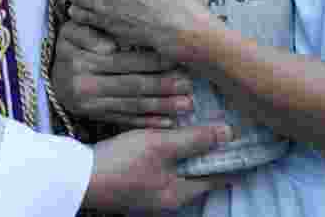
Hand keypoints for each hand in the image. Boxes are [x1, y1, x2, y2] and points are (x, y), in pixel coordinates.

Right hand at [52, 20, 193, 127]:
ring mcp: (91, 105)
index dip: (152, 61)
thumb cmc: (69, 46)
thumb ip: (88, 33)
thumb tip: (111, 46)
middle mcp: (87, 85)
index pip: (125, 62)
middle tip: (189, 86)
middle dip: (164, 86)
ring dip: (161, 106)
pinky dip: (147, 122)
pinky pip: (125, 120)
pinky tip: (168, 122)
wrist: (51, 77)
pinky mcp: (96, 117)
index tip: (177, 60)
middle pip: (132, 86)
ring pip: (132, 105)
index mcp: (84, 62)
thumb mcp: (71, 31)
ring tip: (186, 105)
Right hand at [84, 125, 235, 212]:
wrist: (75, 177)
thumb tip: (229, 133)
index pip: (218, 177)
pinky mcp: (134, 184)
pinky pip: (163, 167)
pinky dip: (172, 153)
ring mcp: (149, 194)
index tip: (249, 140)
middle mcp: (167, 200)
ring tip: (202, 125)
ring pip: (181, 170)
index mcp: (179, 195)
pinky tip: (170, 135)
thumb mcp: (160, 146)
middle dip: (212, 152)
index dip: (233, 158)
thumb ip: (195, 140)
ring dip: (191, 150)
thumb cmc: (120, 163)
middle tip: (226, 126)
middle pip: (200, 174)